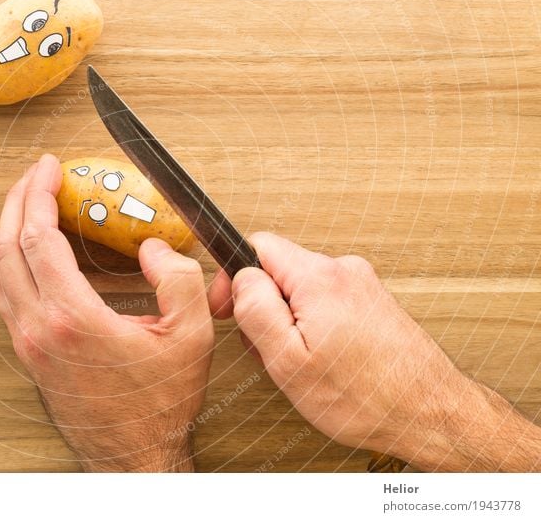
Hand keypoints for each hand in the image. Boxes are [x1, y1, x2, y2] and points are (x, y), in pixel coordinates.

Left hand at [0, 155, 214, 471]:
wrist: (134, 455)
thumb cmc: (160, 402)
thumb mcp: (191, 337)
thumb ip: (179, 281)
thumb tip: (152, 247)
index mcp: (72, 318)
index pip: (36, 238)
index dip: (39, 194)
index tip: (50, 167)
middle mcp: (37, 328)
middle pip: (5, 247)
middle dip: (17, 200)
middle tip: (37, 175)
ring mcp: (26, 343)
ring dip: (5, 229)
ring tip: (27, 204)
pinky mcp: (27, 353)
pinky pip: (1, 294)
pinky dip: (7, 259)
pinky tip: (26, 249)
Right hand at [209, 232, 540, 470]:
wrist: (429, 415)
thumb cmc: (365, 398)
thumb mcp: (289, 361)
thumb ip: (256, 310)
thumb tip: (242, 279)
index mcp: (319, 278)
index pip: (258, 245)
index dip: (235, 277)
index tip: (229, 309)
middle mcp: (344, 271)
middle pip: (280, 270)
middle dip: (265, 306)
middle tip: (270, 349)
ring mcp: (362, 285)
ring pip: (302, 289)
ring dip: (290, 320)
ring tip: (302, 361)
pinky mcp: (373, 302)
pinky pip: (326, 302)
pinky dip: (314, 326)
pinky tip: (323, 359)